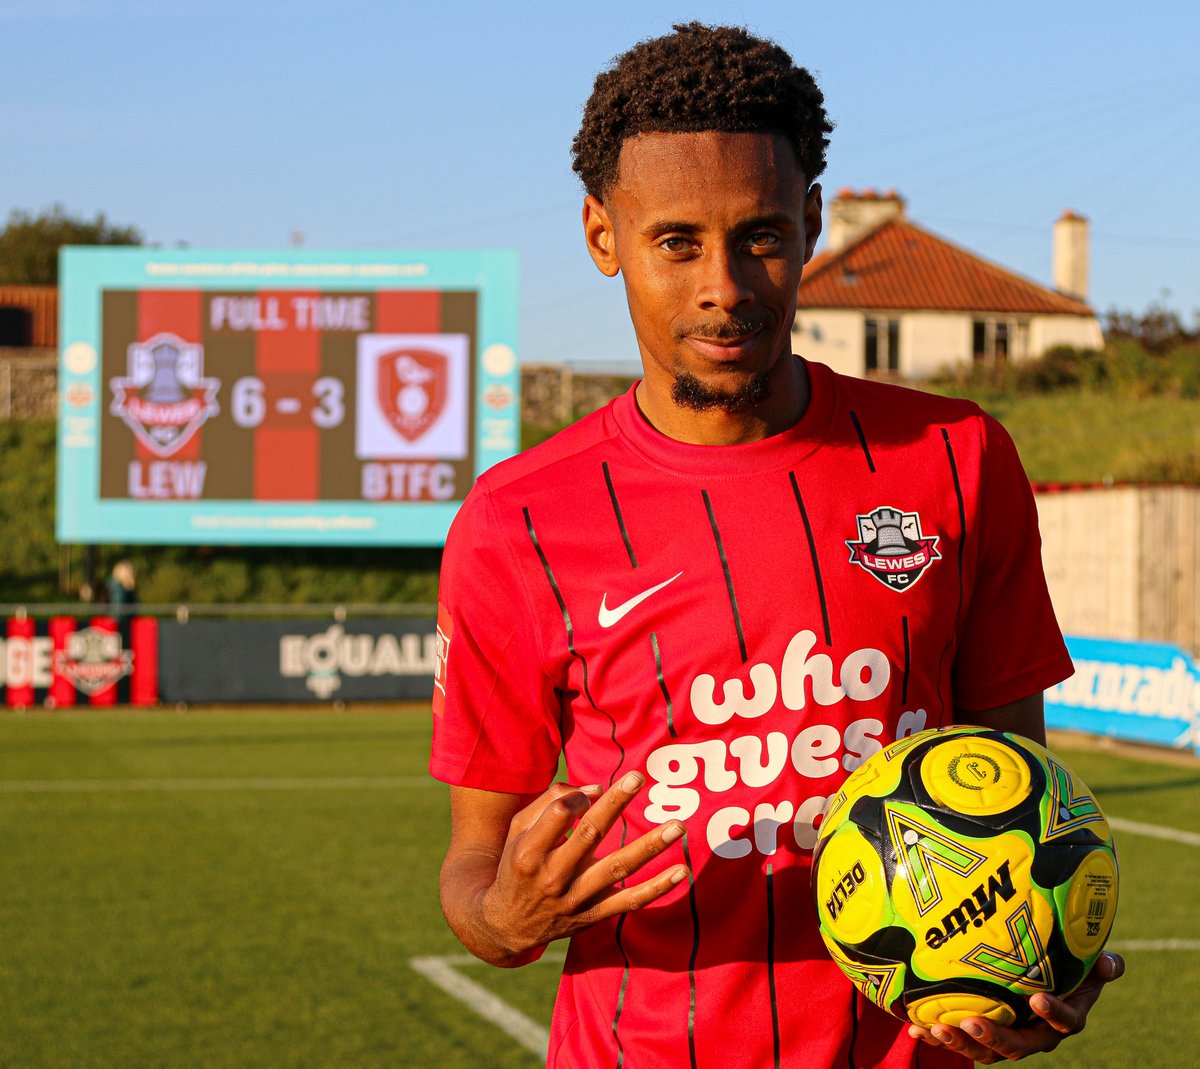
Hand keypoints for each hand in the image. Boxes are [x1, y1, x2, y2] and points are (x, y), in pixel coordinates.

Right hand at [477, 772, 687, 961]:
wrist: (507, 925)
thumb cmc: (516, 864)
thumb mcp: (518, 829)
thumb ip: (551, 802)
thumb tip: (596, 790)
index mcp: (529, 852)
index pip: (558, 815)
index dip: (576, 798)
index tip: (590, 791)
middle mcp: (552, 876)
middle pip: (589, 834)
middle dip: (615, 803)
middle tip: (639, 777)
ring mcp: (576, 899)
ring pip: (617, 868)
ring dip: (649, 847)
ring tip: (677, 827)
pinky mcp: (594, 915)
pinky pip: (630, 901)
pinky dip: (658, 888)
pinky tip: (681, 871)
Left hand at [908, 952, 1124, 1062]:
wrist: (1040, 981)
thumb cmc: (1065, 965)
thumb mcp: (1085, 962)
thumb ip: (1101, 964)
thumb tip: (1113, 963)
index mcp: (1064, 1018)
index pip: (1065, 1023)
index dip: (1054, 1014)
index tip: (1037, 998)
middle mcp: (1036, 1035)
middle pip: (1018, 1046)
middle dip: (994, 1037)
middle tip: (970, 1022)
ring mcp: (1008, 1038)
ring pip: (986, 1050)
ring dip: (960, 1042)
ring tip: (935, 1029)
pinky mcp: (982, 1034)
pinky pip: (962, 1039)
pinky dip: (938, 1033)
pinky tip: (915, 1026)